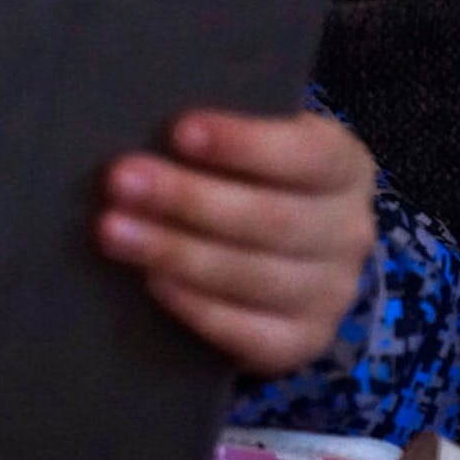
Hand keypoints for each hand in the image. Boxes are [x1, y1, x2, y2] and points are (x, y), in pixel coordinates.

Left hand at [97, 109, 376, 375]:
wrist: (278, 254)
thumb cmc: (246, 177)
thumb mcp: (248, 143)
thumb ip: (214, 134)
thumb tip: (139, 118)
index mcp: (344, 167)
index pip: (306, 153)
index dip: (243, 143)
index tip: (179, 131)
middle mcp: (347, 232)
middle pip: (270, 218)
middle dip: (187, 198)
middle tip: (120, 180)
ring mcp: (330, 294)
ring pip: (254, 276)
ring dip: (176, 251)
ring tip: (112, 230)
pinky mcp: (301, 342)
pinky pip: (249, 333)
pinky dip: (196, 306)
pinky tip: (152, 281)